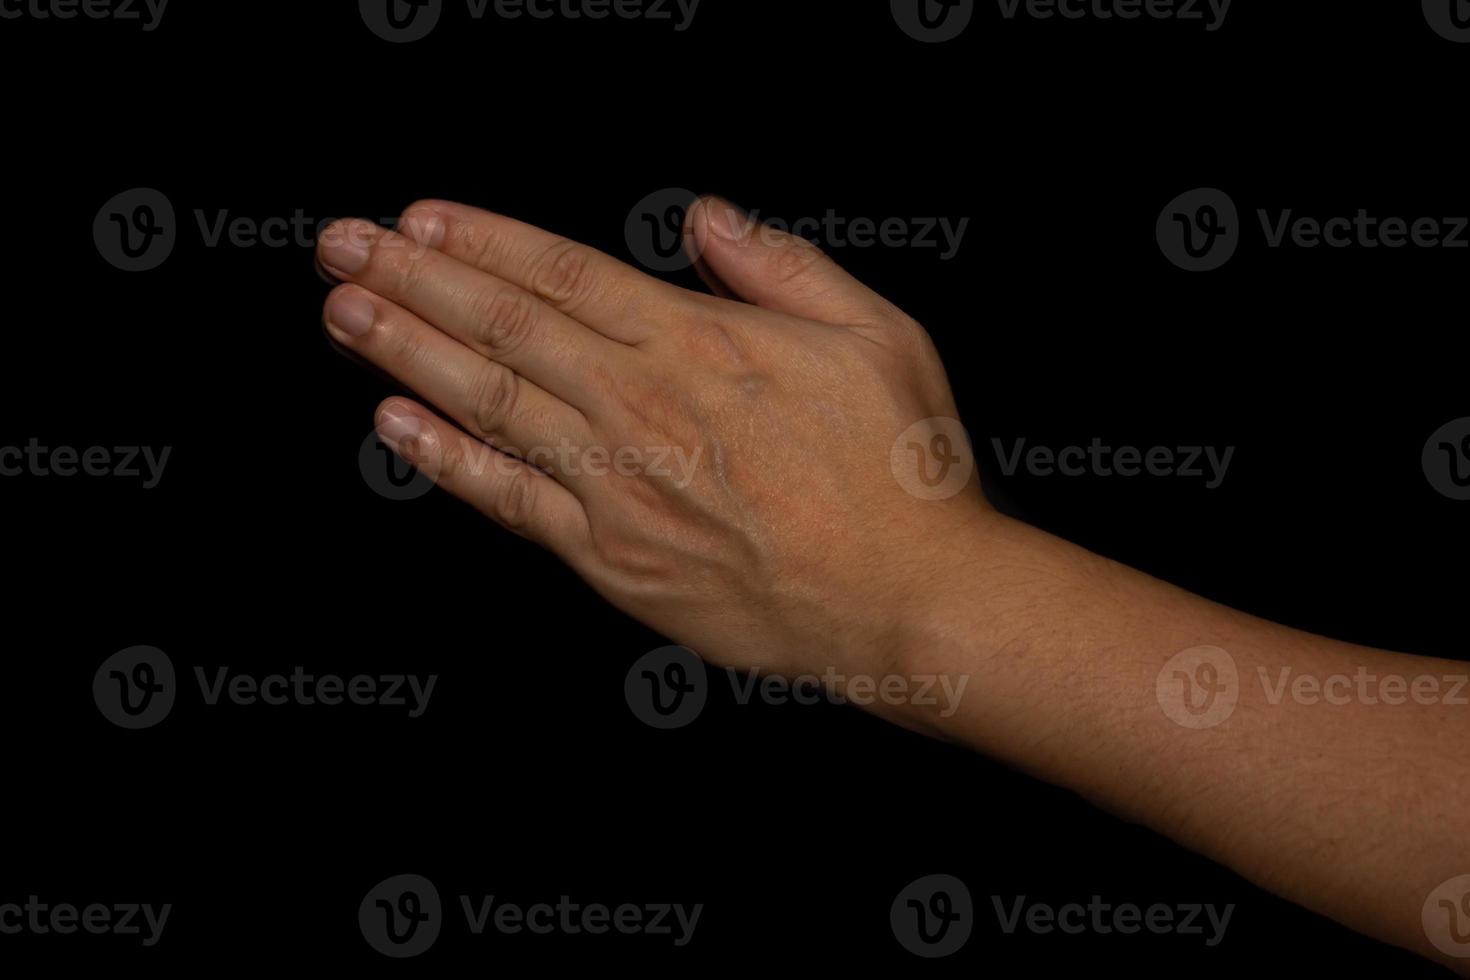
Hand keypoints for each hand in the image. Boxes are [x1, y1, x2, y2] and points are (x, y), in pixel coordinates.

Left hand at [318, 198, 993, 678]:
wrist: (908, 601)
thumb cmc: (901, 472)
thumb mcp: (877, 333)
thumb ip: (783, 266)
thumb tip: (707, 218)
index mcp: (699, 343)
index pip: (561, 273)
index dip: (479, 240)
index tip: (417, 218)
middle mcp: (640, 406)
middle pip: (502, 325)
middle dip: (411, 279)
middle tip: (339, 246)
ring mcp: (616, 485)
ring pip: (489, 401)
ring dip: (406, 352)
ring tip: (343, 312)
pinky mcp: (610, 558)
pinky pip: (507, 500)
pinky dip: (445, 461)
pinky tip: (394, 426)